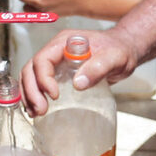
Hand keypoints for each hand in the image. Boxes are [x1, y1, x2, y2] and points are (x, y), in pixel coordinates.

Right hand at [19, 27, 139, 115]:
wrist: (125, 49)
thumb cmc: (120, 49)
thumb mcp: (115, 57)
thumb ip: (99, 67)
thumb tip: (78, 84)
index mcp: (65, 42)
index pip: (43, 59)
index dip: (44, 78)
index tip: (55, 95)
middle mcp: (56, 50)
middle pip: (31, 68)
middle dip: (31, 90)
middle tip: (41, 110)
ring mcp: (56, 62)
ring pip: (31, 76)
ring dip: (29, 95)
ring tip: (35, 113)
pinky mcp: (58, 73)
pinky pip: (39, 83)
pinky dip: (34, 96)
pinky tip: (37, 109)